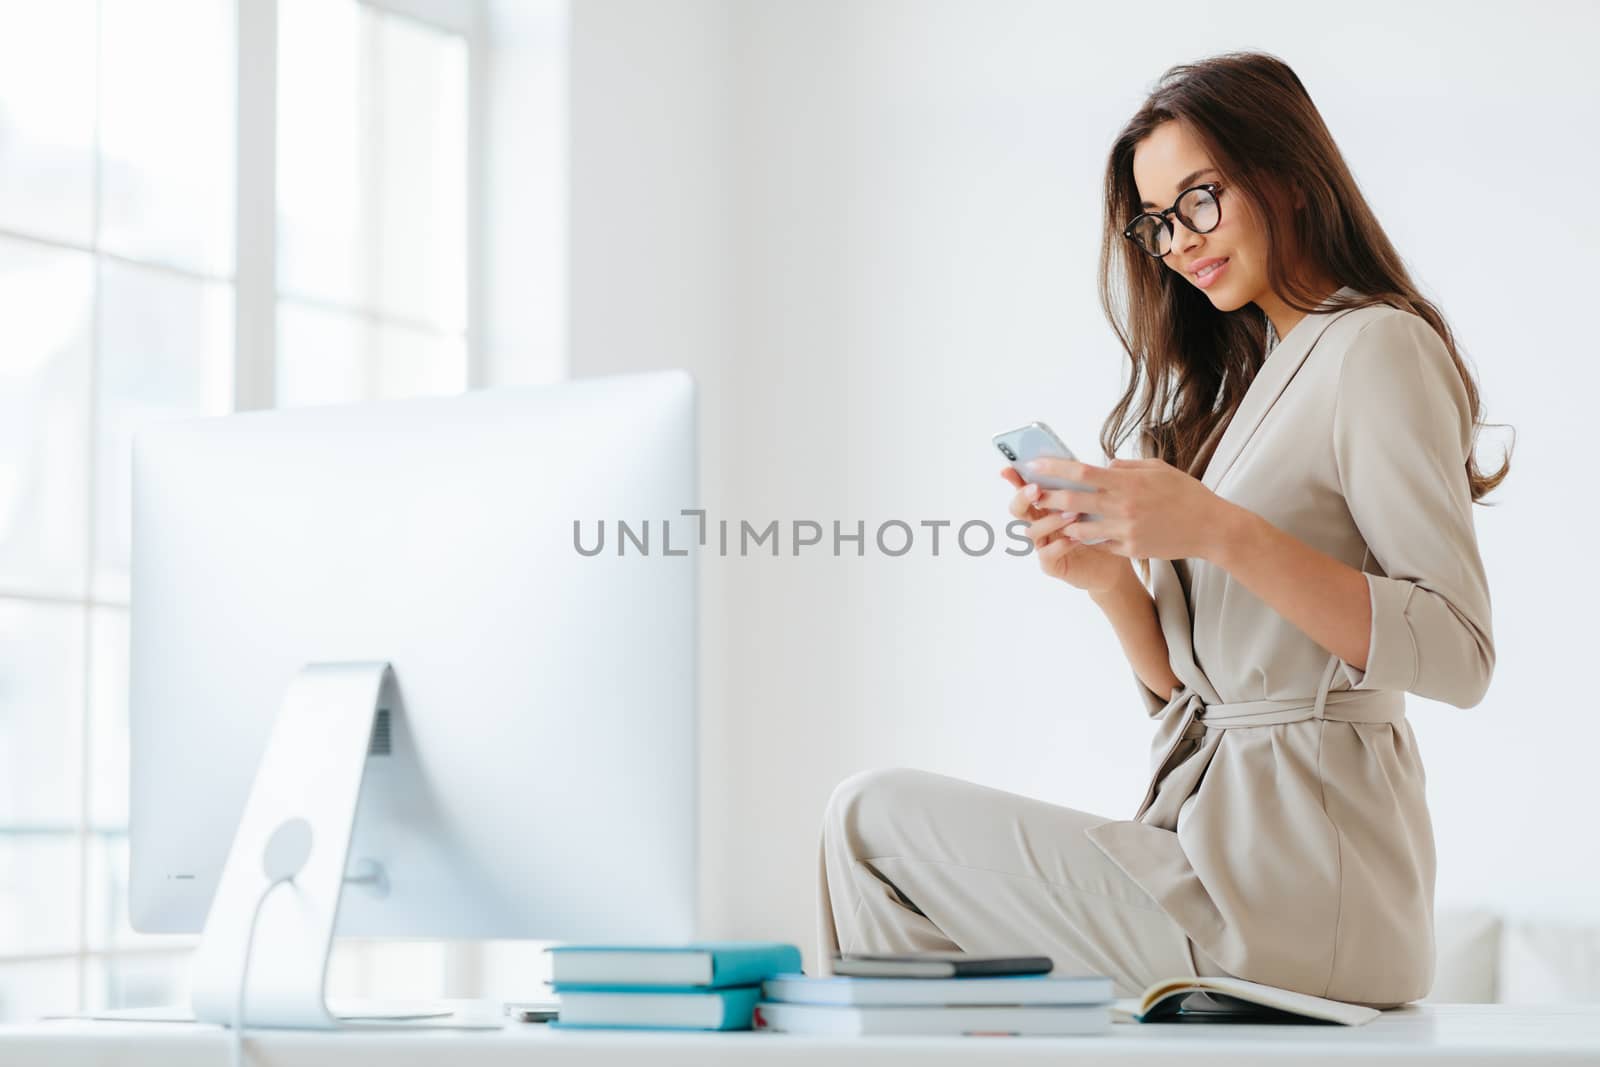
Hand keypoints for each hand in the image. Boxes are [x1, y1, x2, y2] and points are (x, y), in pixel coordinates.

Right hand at [1000, 467, 1129, 592]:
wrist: (1113, 564)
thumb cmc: (1101, 530)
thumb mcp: (1092, 502)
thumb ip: (1078, 485)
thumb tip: (1074, 462)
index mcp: (1045, 506)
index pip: (1024, 489)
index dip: (1014, 479)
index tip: (1008, 468)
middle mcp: (1039, 524)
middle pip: (1017, 509)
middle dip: (1023, 497)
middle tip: (1036, 489)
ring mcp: (1043, 545)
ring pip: (1032, 531)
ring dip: (1050, 520)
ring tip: (1072, 514)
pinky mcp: (1051, 565)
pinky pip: (1047, 554)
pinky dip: (1059, 545)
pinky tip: (1075, 539)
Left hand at [1020, 456, 1231, 560]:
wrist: (1211, 528)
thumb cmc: (1185, 494)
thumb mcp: (1158, 469)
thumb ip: (1126, 467)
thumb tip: (1102, 466)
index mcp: (1128, 482)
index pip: (1082, 472)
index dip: (1054, 468)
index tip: (1034, 465)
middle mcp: (1122, 506)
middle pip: (1072, 501)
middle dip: (1047, 497)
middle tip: (1031, 494)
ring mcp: (1125, 530)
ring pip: (1080, 528)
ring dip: (1064, 523)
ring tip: (1054, 517)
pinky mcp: (1130, 549)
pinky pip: (1100, 543)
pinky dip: (1090, 538)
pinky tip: (1083, 533)